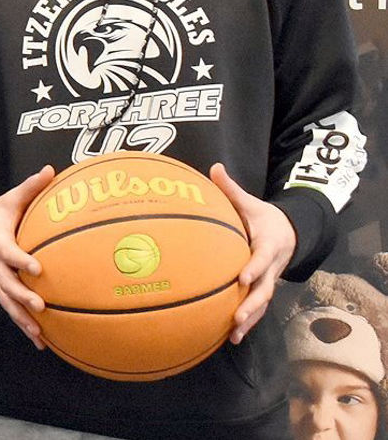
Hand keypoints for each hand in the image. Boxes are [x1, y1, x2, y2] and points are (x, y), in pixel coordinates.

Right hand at [0, 165, 54, 348]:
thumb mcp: (11, 198)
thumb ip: (31, 188)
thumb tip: (51, 170)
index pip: (7, 252)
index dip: (20, 260)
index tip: (37, 268)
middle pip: (5, 283)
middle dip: (21, 296)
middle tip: (40, 306)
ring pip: (6, 302)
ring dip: (22, 319)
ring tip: (38, 334)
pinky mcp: (0, 290)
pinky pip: (11, 310)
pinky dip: (24, 326)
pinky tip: (41, 342)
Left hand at [210, 163, 295, 343]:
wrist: (290, 233)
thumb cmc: (264, 217)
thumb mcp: (251, 202)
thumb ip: (231, 189)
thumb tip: (214, 167)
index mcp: (268, 245)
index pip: (261, 258)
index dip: (253, 267)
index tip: (241, 276)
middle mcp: (271, 267)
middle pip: (264, 288)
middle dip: (252, 303)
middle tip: (237, 315)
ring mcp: (269, 280)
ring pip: (262, 303)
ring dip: (249, 319)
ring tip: (234, 334)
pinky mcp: (263, 289)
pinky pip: (257, 308)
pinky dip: (247, 322)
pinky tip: (231, 337)